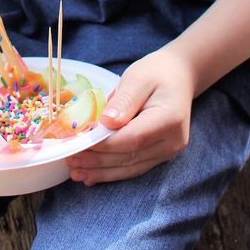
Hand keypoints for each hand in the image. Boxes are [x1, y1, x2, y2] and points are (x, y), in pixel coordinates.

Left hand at [66, 48, 195, 184]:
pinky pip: (134, 167)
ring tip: (75, 172)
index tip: (78, 143)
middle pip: (129, 156)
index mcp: (169, 119)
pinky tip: (92, 176)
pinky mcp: (161, 155)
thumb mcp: (138, 78)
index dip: (103, 145)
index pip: (132, 138)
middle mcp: (172, 141)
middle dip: (97, 160)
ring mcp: (168, 151)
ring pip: (130, 167)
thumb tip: (106, 123)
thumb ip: (124, 100)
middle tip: (70, 160)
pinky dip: (112, 172)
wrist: (179, 77)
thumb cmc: (156, 73)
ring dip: (101, 172)